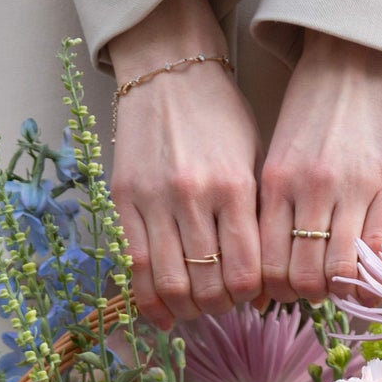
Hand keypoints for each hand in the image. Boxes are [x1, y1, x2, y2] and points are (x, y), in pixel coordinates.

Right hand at [109, 0, 261, 329]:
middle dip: (217, 307)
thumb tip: (258, 284)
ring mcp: (154, 199)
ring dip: (184, 307)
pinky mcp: (123, 198)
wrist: (169, 69)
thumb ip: (254, 220)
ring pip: (169, 282)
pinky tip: (160, 312)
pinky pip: (133, 264)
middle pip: (206, 284)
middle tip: (221, 306)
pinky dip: (148, 298)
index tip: (248, 298)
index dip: (247, 296)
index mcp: (234, 186)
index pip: (243, 270)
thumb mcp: (253, 160)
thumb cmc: (219, 116)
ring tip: (193, 308)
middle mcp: (193, 196)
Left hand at [259, 32, 381, 305]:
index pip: (268, 263)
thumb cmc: (312, 111)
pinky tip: (369, 278)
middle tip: (311, 290)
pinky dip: (372, 274)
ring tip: (339, 284)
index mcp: (277, 181)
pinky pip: (380, 248)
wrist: (356, 58)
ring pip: (340, 268)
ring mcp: (354, 187)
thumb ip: (273, 210)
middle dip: (305, 294)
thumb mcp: (279, 156)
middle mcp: (312, 188)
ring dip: (338, 289)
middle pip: (303, 274)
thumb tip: (260, 277)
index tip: (282, 291)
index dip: (274, 290)